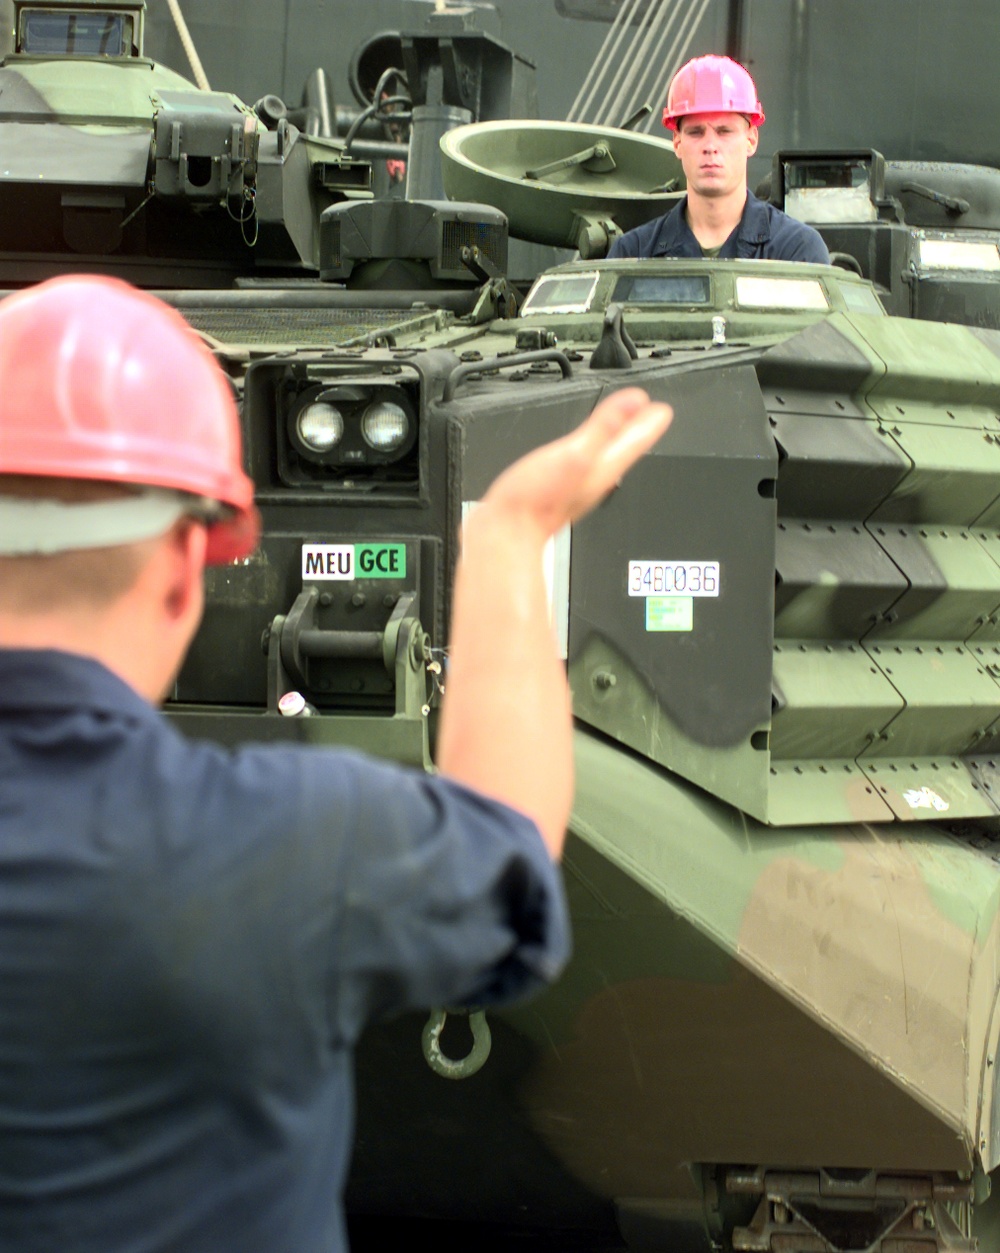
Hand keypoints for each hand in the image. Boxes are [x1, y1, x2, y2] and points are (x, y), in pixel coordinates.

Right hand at [479, 388, 672, 538]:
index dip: (649, 423)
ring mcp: (576, 486)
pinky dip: (589, 451)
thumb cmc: (537, 501)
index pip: (635, 441)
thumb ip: (604, 427)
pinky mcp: (557, 489)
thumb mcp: (574, 454)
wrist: (507, 533)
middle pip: (623, 449)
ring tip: (624, 428)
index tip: (662, 409)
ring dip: (616, 440)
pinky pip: (582, 464)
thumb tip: (635, 403)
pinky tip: (582, 452)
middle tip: (650, 415)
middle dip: (636, 429)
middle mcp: (594, 479)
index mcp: (602, 467)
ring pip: (604, 457)